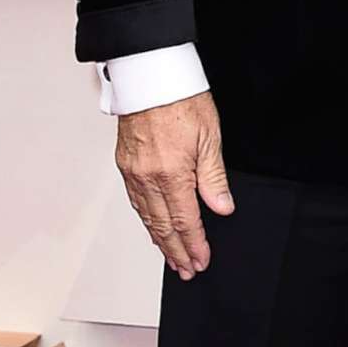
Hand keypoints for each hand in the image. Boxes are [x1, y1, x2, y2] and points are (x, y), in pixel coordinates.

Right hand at [114, 91, 234, 277]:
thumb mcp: (210, 138)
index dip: (195, 244)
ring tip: (172, 258)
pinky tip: (153, 228)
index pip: (185, 220)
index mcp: (171, 173)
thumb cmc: (181, 99)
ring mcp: (133, 172)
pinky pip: (135, 201)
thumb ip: (214, 179)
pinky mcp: (125, 164)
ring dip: (160, 240)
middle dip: (176, 251)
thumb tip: (222, 209)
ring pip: (146, 216)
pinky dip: (145, 219)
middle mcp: (147, 177)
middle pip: (163, 225)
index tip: (202, 260)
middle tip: (186, 270)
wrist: (150, 76)